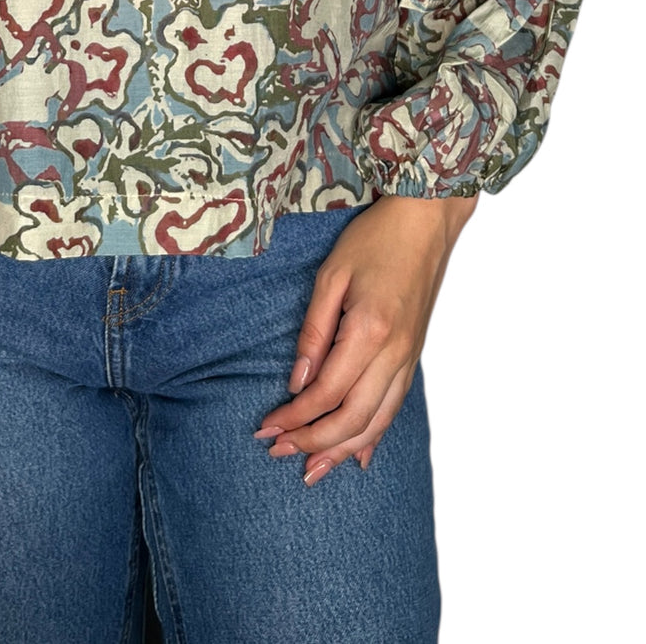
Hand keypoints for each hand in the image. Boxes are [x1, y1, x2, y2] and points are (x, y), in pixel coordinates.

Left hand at [253, 193, 477, 484]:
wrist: (425, 222)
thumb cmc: (375, 240)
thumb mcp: (330, 277)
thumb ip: (314, 332)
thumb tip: (297, 381)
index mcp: (370, 332)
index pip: (327, 392)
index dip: (295, 417)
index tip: (266, 428)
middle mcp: (395, 353)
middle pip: (353, 418)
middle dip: (314, 442)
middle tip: (278, 452)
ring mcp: (410, 357)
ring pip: (377, 421)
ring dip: (342, 449)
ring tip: (312, 470)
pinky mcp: (414, 355)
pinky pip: (395, 407)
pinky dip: (374, 434)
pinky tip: (358, 454)